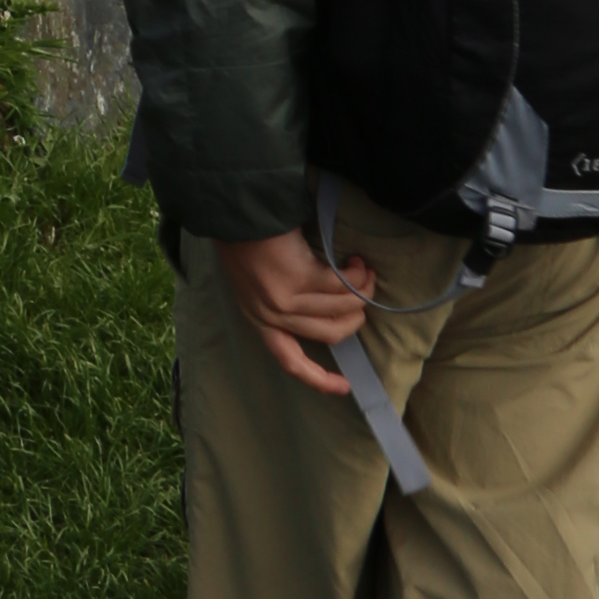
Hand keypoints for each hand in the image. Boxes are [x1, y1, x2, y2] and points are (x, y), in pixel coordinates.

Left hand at [216, 225, 381, 395]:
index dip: (319, 379)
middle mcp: (272, 315)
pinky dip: (356, 275)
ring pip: (341, 307)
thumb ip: (282, 303)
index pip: (289, 361)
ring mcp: (286, 299)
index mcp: (259, 319)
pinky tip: (356, 263)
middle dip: (356, 317)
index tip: (344, 387)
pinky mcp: (299, 278)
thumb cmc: (244, 240)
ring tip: (363, 271)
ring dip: (361, 291)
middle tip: (363, 294)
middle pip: (331, 333)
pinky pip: (341, 284)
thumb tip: (328, 310)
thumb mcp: (254, 282)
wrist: (234, 211)